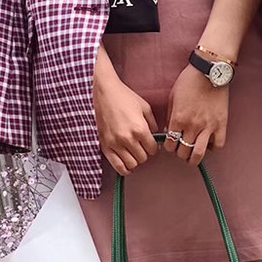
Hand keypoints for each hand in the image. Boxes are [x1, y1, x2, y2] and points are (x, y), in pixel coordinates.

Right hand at [93, 45, 157, 175]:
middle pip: (143, 158)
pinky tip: (127, 164)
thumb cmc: (125, 98)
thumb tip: (157, 138)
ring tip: (133, 152)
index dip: (153, 146)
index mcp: (139, 129)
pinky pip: (117, 166)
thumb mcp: (145, 108)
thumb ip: (153, 125)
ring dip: (135, 160)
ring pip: (132, 164)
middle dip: (144, 153)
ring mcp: (115, 144)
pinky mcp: (105, 146)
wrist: (105, 92)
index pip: (153, 149)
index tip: (150, 142)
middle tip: (141, 146)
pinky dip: (124, 168)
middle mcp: (127, 138)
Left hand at [163, 62, 228, 165]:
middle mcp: (192, 126)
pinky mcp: (221, 124)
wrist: (209, 71)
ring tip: (193, 156)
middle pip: (183, 152)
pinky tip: (209, 143)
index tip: (171, 144)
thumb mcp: (172, 98)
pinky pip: (218, 145)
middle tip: (181, 150)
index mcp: (178, 119)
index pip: (170, 145)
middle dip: (180, 153)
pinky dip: (213, 147)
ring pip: (199, 154)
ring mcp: (208, 126)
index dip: (169, 147)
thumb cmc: (189, 81)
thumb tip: (169, 132)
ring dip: (194, 158)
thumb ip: (170, 117)